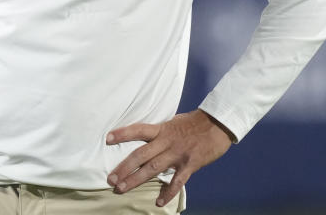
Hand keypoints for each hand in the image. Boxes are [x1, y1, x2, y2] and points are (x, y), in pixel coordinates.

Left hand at [105, 109, 232, 205]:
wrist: (218, 125)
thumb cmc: (195, 122)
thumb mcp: (173, 122)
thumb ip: (160, 130)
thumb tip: (147, 135)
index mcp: (162, 129)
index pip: (138, 130)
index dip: (123, 133)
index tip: (107, 138)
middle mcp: (167, 142)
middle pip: (141, 155)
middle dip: (124, 167)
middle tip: (111, 179)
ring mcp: (178, 154)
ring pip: (153, 169)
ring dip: (136, 180)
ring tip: (122, 189)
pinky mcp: (190, 165)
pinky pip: (177, 181)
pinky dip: (167, 193)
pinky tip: (158, 202)